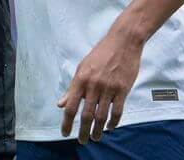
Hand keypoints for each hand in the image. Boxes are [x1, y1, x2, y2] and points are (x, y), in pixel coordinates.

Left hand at [57, 28, 142, 143]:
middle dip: (83, 131)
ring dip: (98, 130)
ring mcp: (109, 88)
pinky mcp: (122, 90)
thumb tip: (61, 103)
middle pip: (86, 115)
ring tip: (95, 137)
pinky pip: (117, 112)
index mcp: (81, 78)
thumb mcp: (83, 67)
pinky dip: (113, 123)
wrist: (122, 42)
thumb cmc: (101, 54)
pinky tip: (109, 127)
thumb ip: (72, 87)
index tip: (65, 133)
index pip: (71, 105)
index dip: (67, 122)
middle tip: (82, 141)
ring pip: (101, 116)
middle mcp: (93, 85)